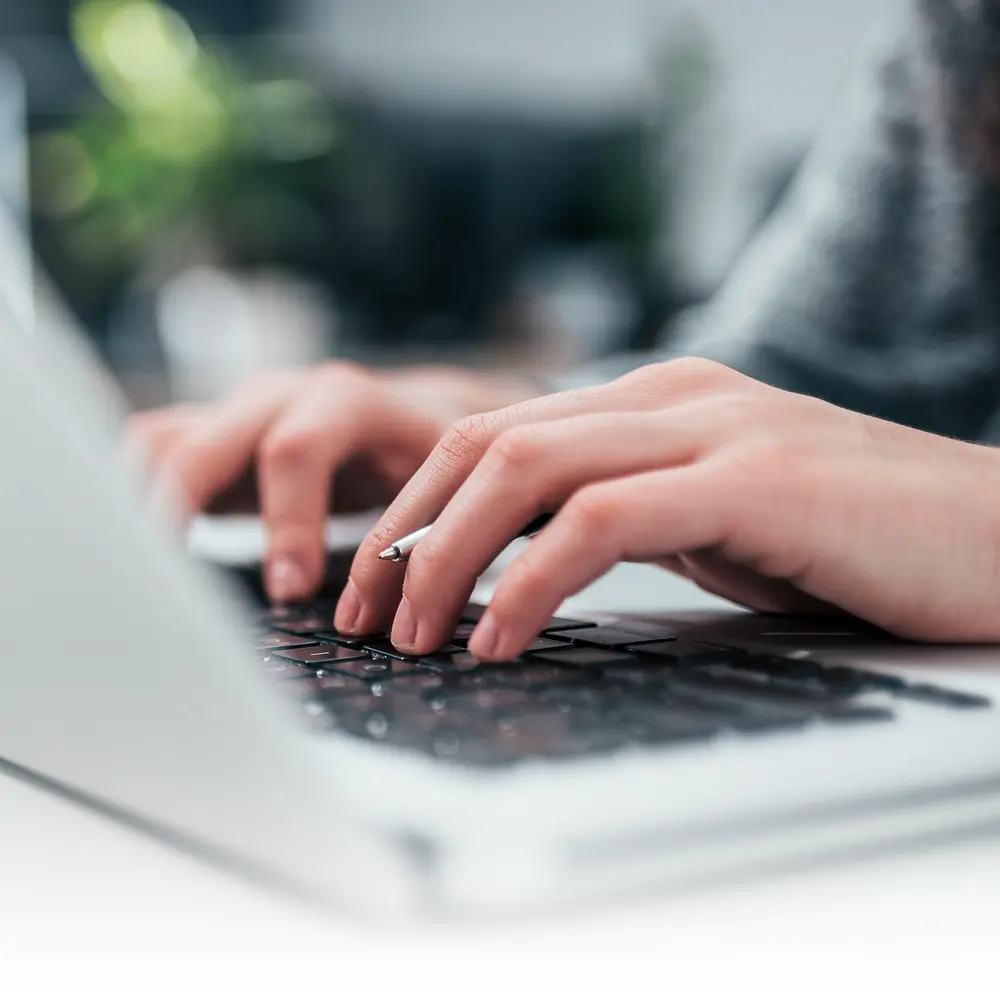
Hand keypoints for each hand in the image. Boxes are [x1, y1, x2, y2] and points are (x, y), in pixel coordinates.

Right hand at [127, 364, 540, 600]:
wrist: (409, 418)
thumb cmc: (431, 458)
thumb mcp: (443, 483)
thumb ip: (421, 530)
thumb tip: (400, 611)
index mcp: (348, 402)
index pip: (298, 448)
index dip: (287, 521)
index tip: (289, 591)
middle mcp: (281, 397)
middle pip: (204, 445)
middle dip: (183, 516)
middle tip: (177, 597)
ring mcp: (238, 411)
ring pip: (161, 444)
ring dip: (143, 506)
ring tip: (143, 579)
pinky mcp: (211, 433)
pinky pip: (152, 453)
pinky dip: (134, 496)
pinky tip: (141, 553)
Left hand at [337, 358, 999, 657]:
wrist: (998, 542)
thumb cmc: (852, 545)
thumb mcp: (712, 524)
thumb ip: (630, 520)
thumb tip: (527, 568)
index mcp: (654, 401)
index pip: (494, 433)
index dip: (417, 505)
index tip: (376, 582)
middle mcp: (673, 397)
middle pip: (488, 441)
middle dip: (408, 531)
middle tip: (365, 614)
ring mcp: (714, 428)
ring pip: (527, 468)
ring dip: (448, 554)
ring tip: (412, 634)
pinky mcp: (755, 480)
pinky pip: (603, 519)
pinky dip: (531, 578)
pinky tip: (497, 637)